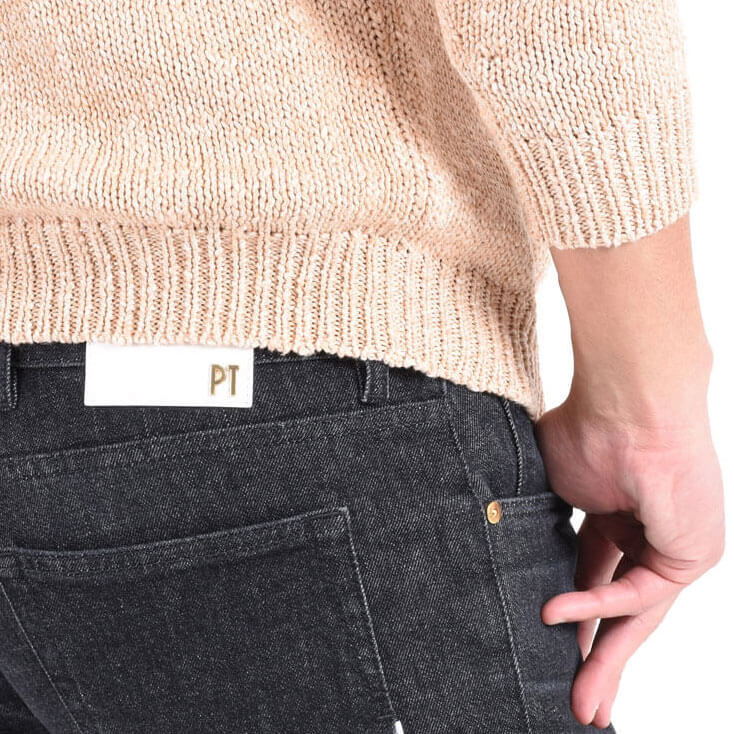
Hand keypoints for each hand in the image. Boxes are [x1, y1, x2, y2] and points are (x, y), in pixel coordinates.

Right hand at [535, 393, 723, 728]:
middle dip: (596, 659)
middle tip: (578, 705)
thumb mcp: (554, 493)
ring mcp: (674, 548)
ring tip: (581, 703)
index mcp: (619, 521)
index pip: (596, 580)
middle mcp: (650, 539)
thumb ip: (544, 530)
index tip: (549, 644)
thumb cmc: (586, 428)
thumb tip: (509, 549)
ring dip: (605, 658)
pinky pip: (638, 590)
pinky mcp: (691, 552)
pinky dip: (595, 604)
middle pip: (621, 611)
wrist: (626, 400)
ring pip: (637, 615)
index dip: (574, 616)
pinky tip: (558, 616)